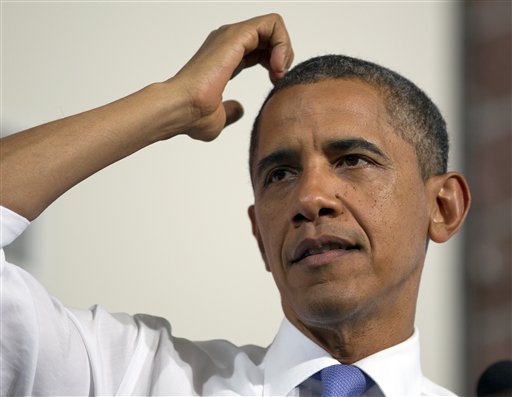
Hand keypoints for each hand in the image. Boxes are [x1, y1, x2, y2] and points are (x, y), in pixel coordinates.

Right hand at [169, 13, 293, 141]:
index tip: (274, 83)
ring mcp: (231, 36)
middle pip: (269, 35)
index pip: (260, 48)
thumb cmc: (193, 115)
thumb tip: (239, 109)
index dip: (275, 63)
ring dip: (285, 49)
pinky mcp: (236, 35)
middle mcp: (227, 43)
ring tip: (279, 72)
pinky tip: (277, 67)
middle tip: (278, 78)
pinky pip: (272, 24)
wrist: (182, 109)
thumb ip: (231, 110)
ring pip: (273, 26)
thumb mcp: (220, 116)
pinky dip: (282, 44)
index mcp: (225, 57)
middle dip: (284, 55)